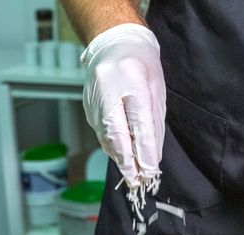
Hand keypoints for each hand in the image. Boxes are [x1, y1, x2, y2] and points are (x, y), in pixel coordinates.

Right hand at [81, 23, 165, 187]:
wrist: (113, 43)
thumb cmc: (141, 64)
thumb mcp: (155, 88)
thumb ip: (153, 121)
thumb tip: (152, 154)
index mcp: (131, 80)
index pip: (138, 122)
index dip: (144, 149)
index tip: (150, 169)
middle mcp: (108, 90)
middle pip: (117, 133)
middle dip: (128, 161)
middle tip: (138, 182)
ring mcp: (94, 99)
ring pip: (107, 136)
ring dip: (119, 158)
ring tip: (132, 177)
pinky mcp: (88, 107)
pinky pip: (102, 131)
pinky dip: (112, 147)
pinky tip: (122, 158)